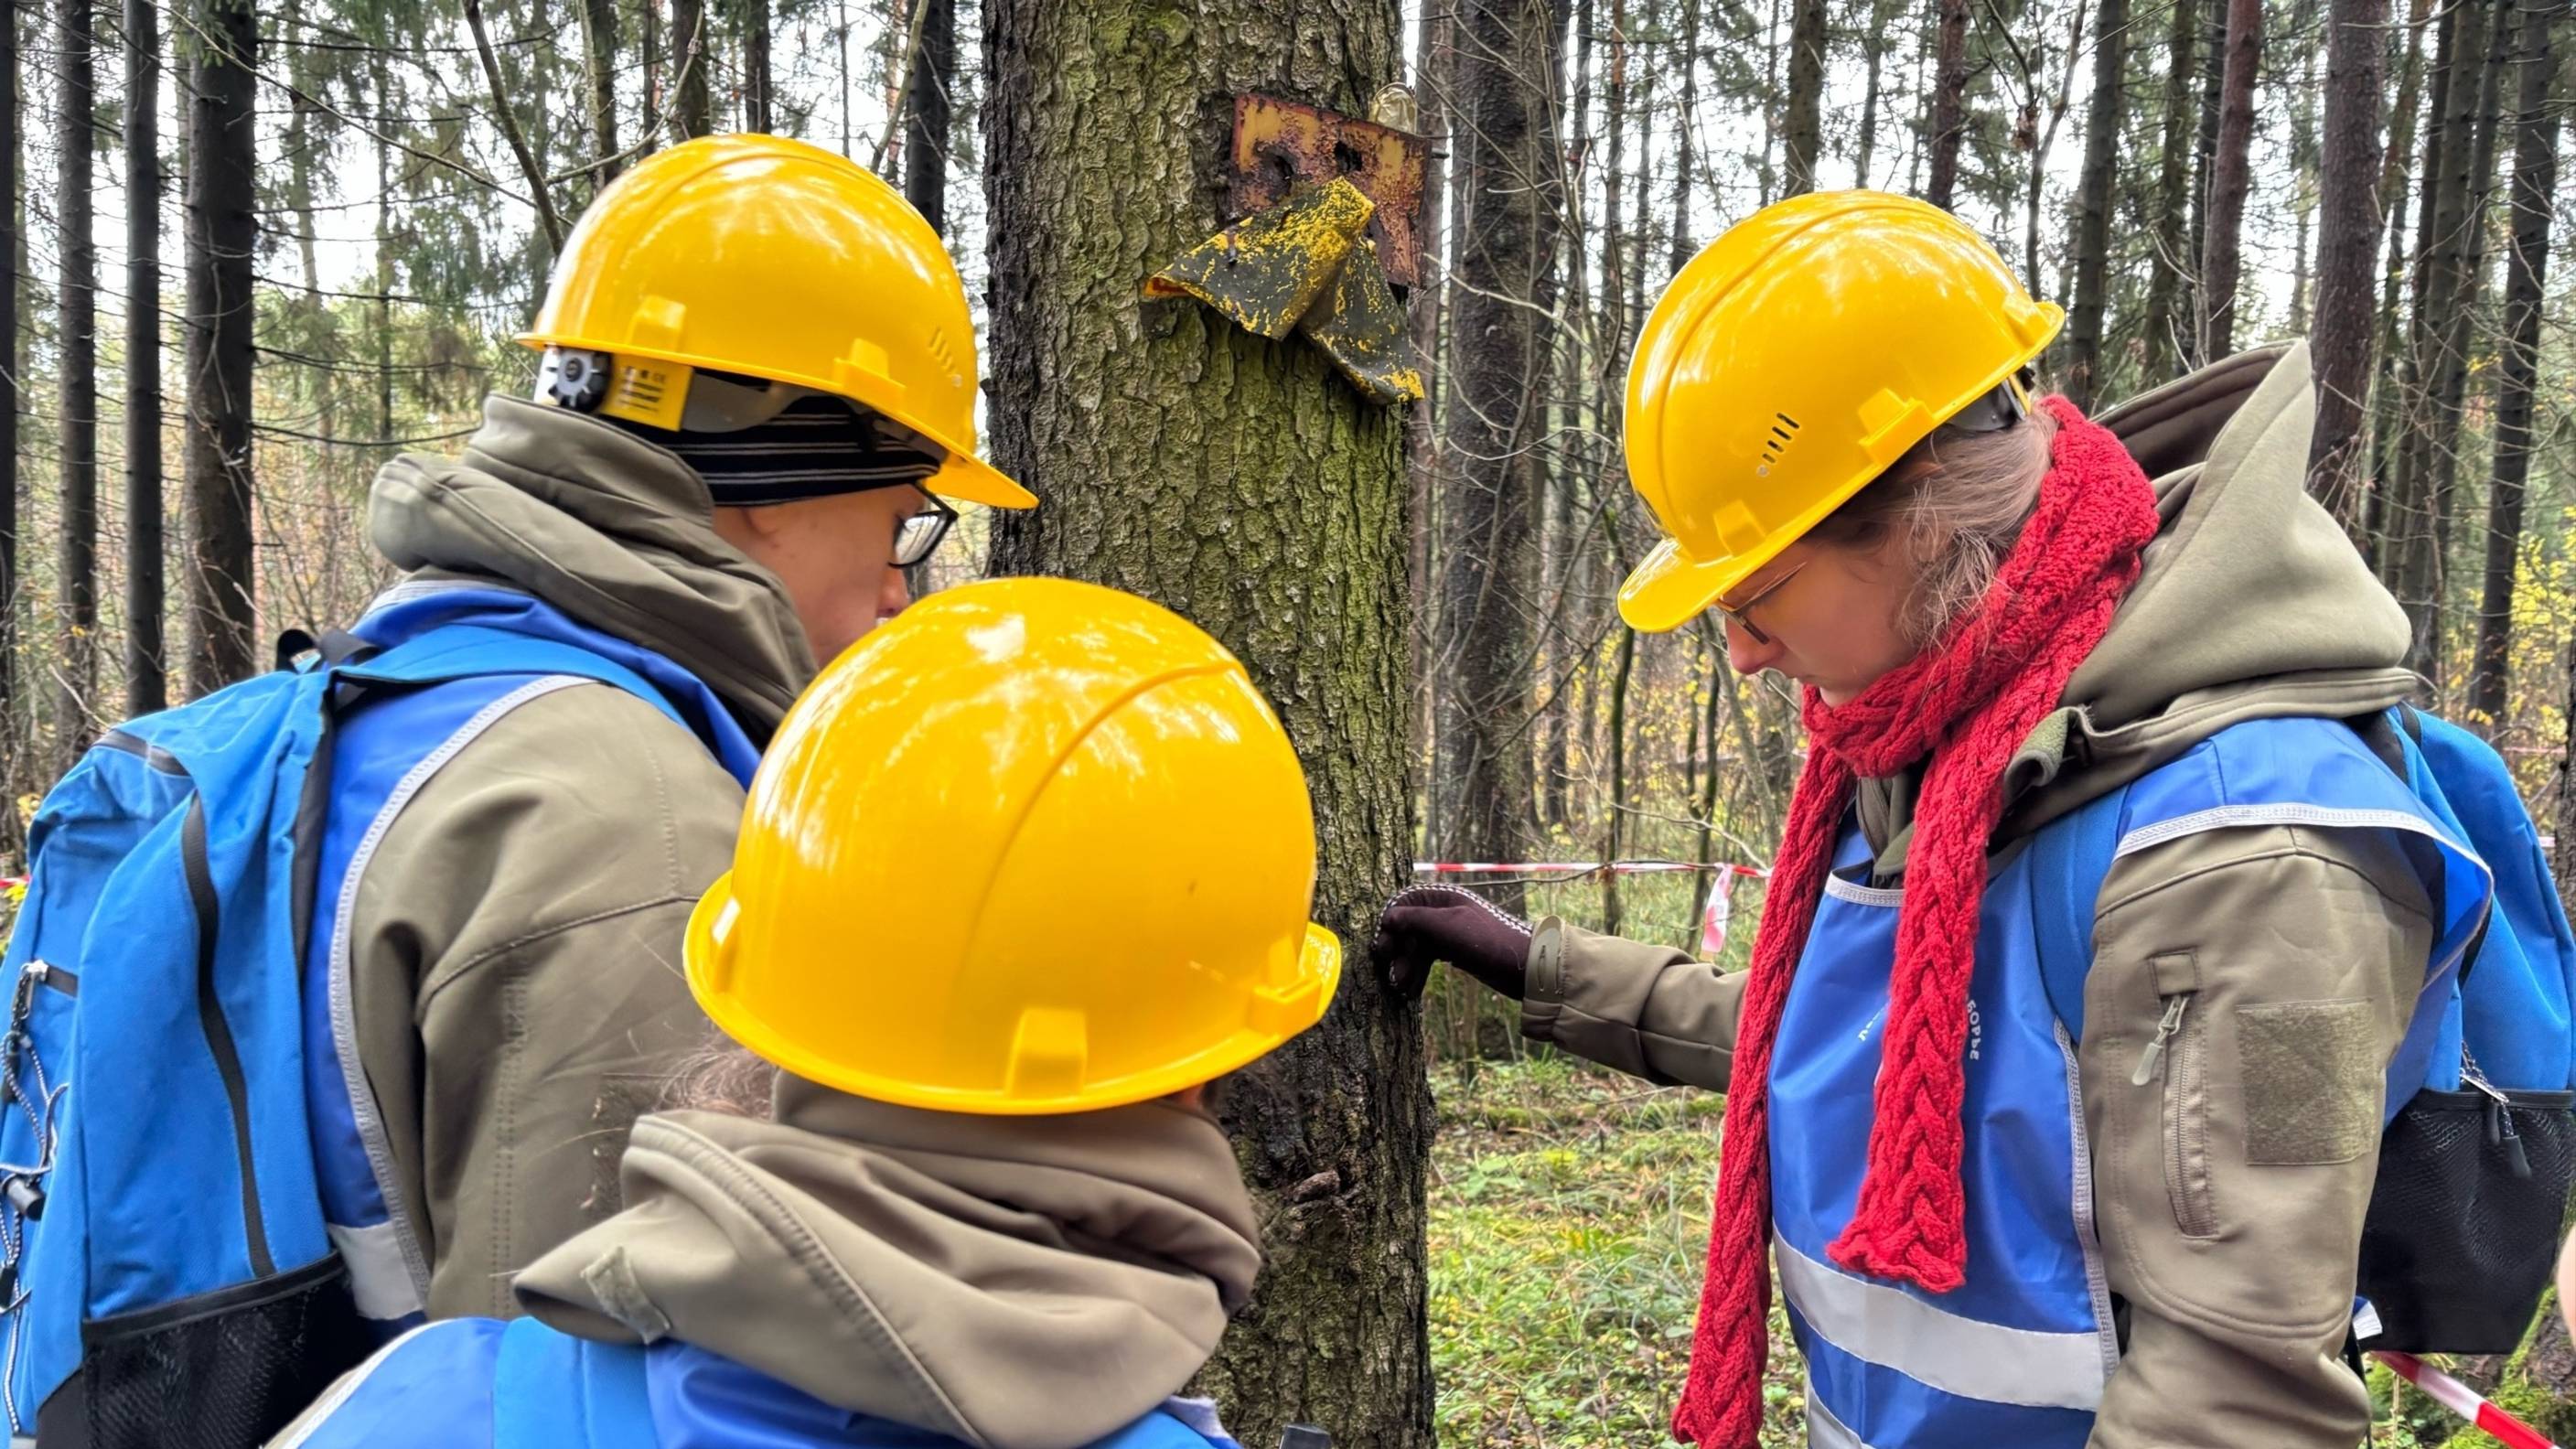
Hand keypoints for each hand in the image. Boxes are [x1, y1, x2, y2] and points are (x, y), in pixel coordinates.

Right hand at [1369, 885, 1533, 1002]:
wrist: (1524, 967)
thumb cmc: (1488, 942)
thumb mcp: (1449, 927)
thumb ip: (1416, 920)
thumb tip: (1387, 917)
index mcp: (1443, 897)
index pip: (1404, 906)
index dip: (1390, 927)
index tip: (1383, 950)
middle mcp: (1444, 911)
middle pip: (1407, 929)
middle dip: (1398, 953)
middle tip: (1393, 977)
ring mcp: (1449, 932)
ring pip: (1417, 947)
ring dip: (1407, 967)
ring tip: (1401, 990)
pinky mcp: (1455, 950)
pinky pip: (1428, 959)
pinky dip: (1419, 972)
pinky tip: (1412, 991)